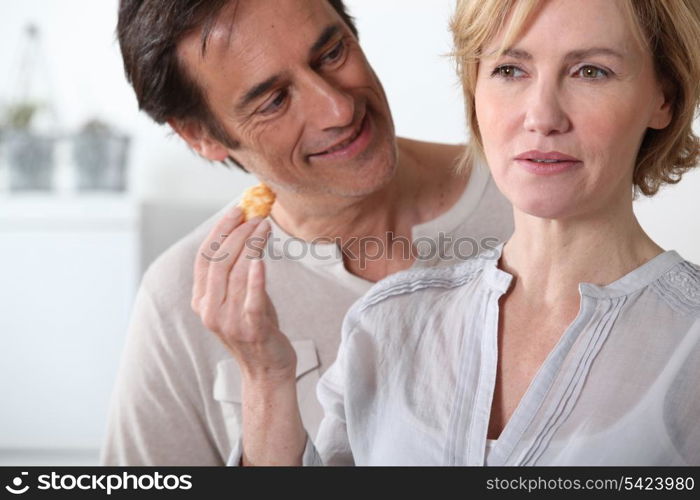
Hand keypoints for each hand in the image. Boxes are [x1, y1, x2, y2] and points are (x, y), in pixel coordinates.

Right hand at [192, 206, 295, 382]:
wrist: (267, 368)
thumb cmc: (255, 326)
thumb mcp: (237, 298)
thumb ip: (235, 272)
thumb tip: (247, 230)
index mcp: (202, 300)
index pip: (205, 257)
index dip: (219, 231)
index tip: (236, 211)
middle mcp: (210, 310)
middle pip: (219, 261)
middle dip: (238, 233)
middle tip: (256, 215)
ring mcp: (228, 321)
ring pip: (237, 273)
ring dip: (252, 245)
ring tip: (266, 227)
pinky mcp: (252, 329)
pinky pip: (252, 299)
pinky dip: (256, 277)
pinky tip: (261, 259)